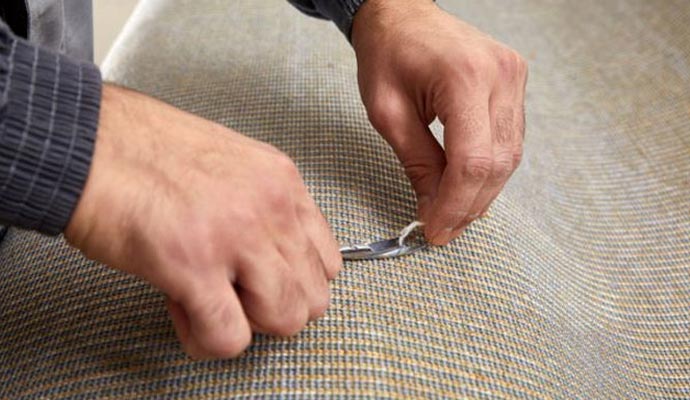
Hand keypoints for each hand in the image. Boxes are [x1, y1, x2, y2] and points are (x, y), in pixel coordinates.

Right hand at [65, 84, 341, 358]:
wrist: (85, 141)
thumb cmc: (143, 149)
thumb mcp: (231, 163)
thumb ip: (261, 205)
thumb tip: (269, 256)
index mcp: (281, 181)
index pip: (327, 260)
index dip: (293, 280)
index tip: (259, 277)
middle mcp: (270, 208)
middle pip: (313, 297)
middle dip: (273, 308)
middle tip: (233, 292)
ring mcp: (237, 236)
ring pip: (284, 320)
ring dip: (245, 323)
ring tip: (205, 297)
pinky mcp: (194, 265)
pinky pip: (228, 336)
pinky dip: (205, 337)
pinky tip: (178, 305)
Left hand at [352, 0, 526, 244]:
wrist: (403, 14)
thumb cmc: (387, 54)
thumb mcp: (387, 113)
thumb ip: (417, 163)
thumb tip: (433, 209)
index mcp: (463, 78)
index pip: (471, 160)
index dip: (454, 204)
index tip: (434, 229)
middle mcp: (500, 75)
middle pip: (497, 163)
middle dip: (468, 205)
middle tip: (442, 229)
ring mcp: (514, 76)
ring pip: (510, 156)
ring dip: (481, 192)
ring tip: (452, 213)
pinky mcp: (515, 82)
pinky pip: (510, 140)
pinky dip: (489, 169)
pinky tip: (466, 185)